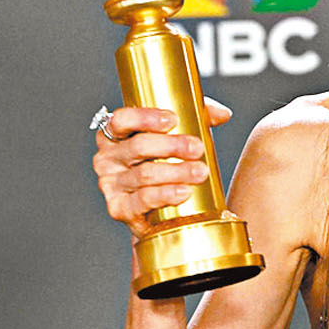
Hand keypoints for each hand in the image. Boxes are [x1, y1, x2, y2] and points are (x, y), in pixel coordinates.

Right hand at [92, 98, 231, 238]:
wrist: (155, 214)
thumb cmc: (161, 167)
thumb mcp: (174, 139)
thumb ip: (196, 120)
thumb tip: (222, 114)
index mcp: (114, 135)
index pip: (121, 119)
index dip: (146, 117)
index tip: (173, 119)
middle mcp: (106, 158)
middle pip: (138, 146)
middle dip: (172, 145)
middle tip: (197, 148)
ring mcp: (110, 184)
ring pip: (145, 174)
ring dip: (176, 172)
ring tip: (200, 171)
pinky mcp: (119, 208)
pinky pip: (143, 200)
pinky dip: (166, 195)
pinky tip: (184, 191)